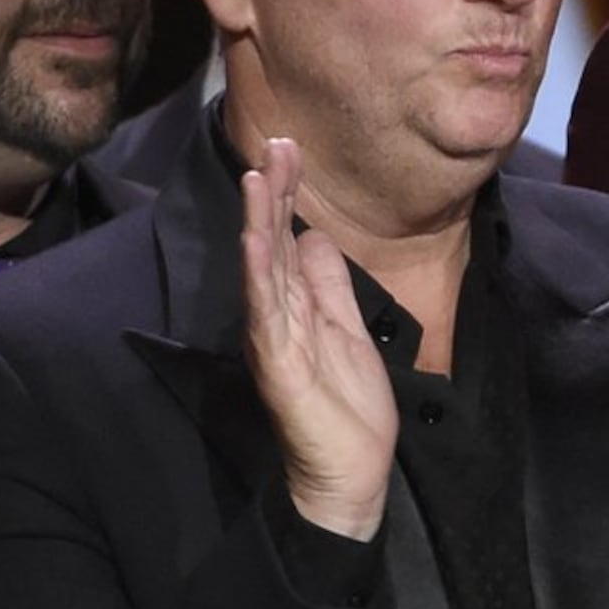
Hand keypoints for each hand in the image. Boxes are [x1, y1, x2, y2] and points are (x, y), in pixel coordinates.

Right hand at [238, 137, 397, 539]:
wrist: (349, 469)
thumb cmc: (347, 404)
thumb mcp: (347, 328)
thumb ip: (328, 284)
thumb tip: (314, 234)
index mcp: (296, 304)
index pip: (289, 237)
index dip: (287, 194)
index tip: (289, 148)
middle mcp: (276, 313)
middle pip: (273, 241)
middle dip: (274, 190)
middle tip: (276, 139)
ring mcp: (274, 336)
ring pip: (263, 268)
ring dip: (260, 219)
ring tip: (259, 174)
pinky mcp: (277, 362)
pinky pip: (267, 311)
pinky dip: (261, 273)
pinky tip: (259, 239)